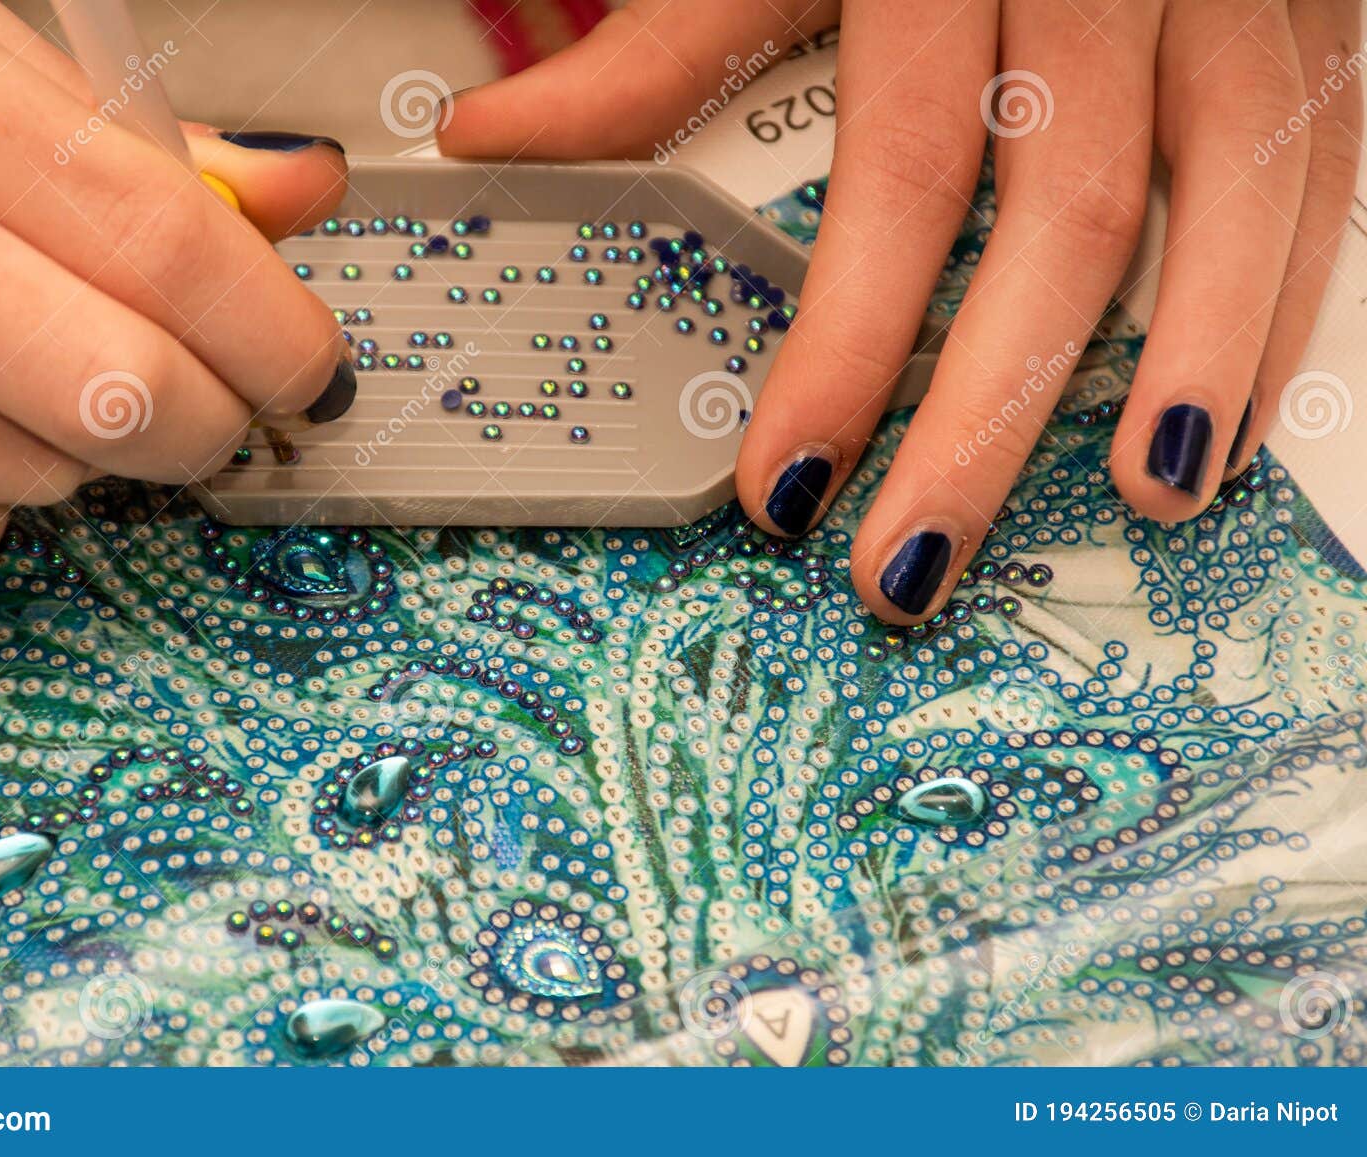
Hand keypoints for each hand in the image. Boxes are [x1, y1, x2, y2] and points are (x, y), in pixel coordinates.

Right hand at [0, 0, 349, 582]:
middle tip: (207, 413)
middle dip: (199, 425)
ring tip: (31, 393)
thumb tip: (297, 194)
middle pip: (107, 387)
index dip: (272, 331)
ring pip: (11, 479)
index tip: (309, 373)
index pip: (156, 234)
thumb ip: (126, 138)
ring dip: (69, 463)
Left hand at [438, 0, 1362, 622]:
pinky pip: (1323, 167)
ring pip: (1231, 194)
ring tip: (1142, 502)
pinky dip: (1287, 295)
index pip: (902, 174)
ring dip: (1193, 363)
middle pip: (1060, 219)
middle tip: (913, 559)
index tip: (786, 482)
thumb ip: (660, 48)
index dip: (848, 343)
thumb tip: (500, 137)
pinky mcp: (1308, 20)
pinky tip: (1233, 411)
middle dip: (986, 415)